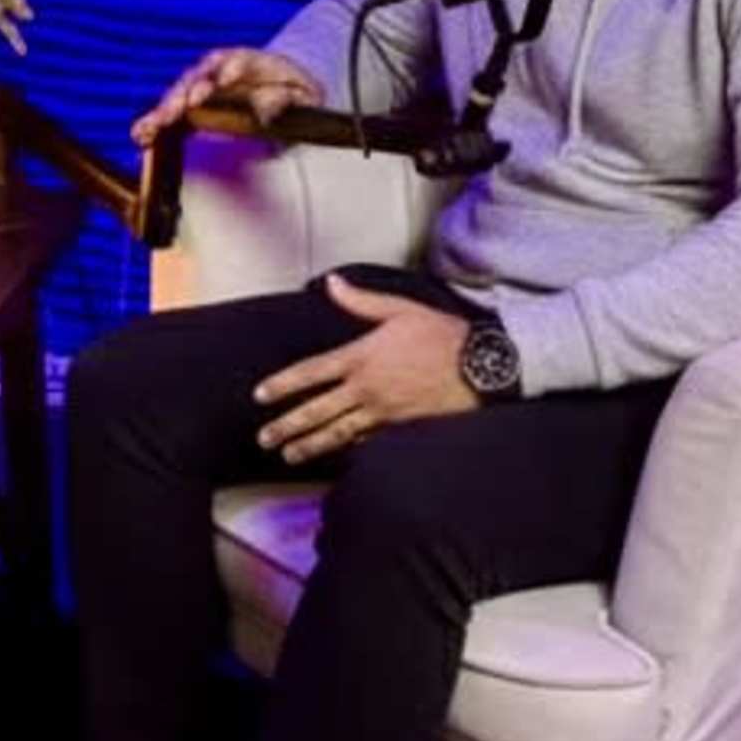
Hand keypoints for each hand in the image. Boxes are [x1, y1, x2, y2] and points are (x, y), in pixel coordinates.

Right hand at [133, 46, 322, 144]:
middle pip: (200, 76)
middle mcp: (219, 70)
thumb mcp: (303, 96)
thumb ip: (286, 99)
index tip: (225, 80)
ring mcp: (201, 85)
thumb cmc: (293, 93)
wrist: (278, 86)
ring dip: (167, 108)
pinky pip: (169, 112)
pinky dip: (154, 123)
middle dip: (191, 90)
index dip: (231, 69)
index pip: (238, 61)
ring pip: (180, 93)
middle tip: (184, 105)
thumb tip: (267, 110)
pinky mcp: (189, 105)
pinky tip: (140, 135)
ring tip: (155, 125)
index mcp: (249, 61)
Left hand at [251, 275, 476, 463]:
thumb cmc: (442, 334)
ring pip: (337, 433)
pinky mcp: (400, 429)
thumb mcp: (400, 310)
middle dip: (287, 425)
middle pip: (317, 411)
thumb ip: (361, 301)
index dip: (283, 385)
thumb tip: (332, 283)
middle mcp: (367, 388)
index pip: (311, 373)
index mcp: (362, 357)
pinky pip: (366, 443)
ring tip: (288, 455)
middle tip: (264, 438)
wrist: (480, 367)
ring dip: (310, 445)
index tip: (260, 396)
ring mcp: (383, 413)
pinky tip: (333, 458)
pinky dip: (346, 451)